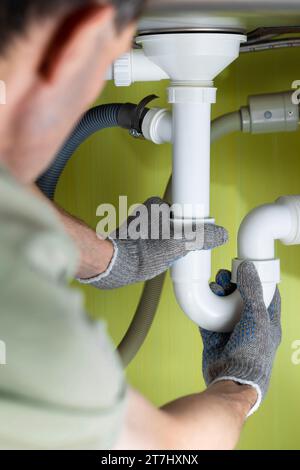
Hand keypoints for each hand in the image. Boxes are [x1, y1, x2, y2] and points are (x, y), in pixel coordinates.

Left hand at [79, 197, 227, 288]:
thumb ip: (202, 236)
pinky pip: (153, 245)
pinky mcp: (132, 241)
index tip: (195, 237)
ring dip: (169, 247)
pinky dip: (158, 254)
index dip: (192, 226)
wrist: (112, 266)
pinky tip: (158, 263)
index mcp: (157, 204)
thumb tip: (221, 234)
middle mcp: (146, 212)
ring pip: (165, 236)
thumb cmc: (141, 250)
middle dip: (181, 238)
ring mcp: (138, 226)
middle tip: (181, 251)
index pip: (184, 211)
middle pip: (176, 224)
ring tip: (167, 259)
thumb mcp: (179, 242)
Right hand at [200, 261, 281, 415]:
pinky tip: (202, 299)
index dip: (257, 279)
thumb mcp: (257, 317)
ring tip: (213, 286)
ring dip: (216, 294)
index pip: (266, 294)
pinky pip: (207, 319)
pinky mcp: (214, 338)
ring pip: (222, 306)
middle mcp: (249, 325)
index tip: (247, 266)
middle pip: (240, 297)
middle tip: (224, 275)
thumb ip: (252, 291)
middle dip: (231, 284)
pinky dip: (204, 308)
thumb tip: (248, 267)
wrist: (233, 379)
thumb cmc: (253, 353)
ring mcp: (231, 332)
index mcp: (267, 321)